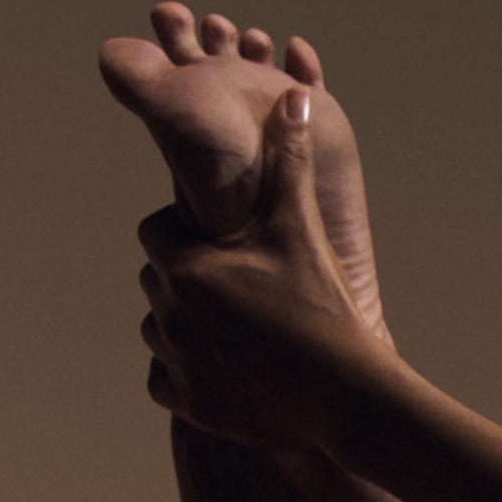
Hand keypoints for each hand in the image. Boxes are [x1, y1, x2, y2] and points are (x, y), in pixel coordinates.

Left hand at [136, 88, 407, 489]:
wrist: (344, 398)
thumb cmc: (322, 306)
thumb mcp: (302, 229)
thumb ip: (290, 163)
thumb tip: (294, 96)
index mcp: (185, 266)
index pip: (157, 230)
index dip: (187, 232)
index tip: (221, 242)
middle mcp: (168, 313)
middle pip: (157, 278)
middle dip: (186, 276)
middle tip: (235, 284)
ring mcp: (175, 362)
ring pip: (157, 329)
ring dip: (183, 323)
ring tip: (231, 327)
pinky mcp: (188, 404)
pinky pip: (163, 379)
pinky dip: (186, 372)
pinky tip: (224, 365)